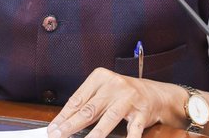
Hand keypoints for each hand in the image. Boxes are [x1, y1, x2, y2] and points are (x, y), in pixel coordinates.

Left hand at [47, 68, 178, 137]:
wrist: (155, 93)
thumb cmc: (123, 94)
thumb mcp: (104, 91)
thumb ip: (87, 102)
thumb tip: (65, 121)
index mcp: (100, 77)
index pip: (78, 99)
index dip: (64, 115)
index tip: (53, 128)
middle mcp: (114, 85)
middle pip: (89, 109)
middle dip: (71, 125)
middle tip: (58, 135)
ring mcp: (129, 98)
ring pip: (108, 119)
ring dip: (94, 135)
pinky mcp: (142, 112)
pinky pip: (133, 129)